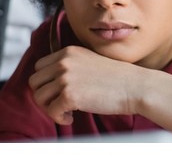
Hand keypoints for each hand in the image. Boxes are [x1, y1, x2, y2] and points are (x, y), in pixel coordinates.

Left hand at [28, 46, 147, 124]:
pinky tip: (72, 117)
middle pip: (35, 82)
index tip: (57, 92)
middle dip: (45, 96)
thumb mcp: (90, 61)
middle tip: (59, 104)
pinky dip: (59, 118)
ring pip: (39, 97)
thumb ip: (71, 66)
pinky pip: (51, 111)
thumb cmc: (119, 78)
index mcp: (68, 52)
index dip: (46, 82)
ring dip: (51, 108)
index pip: (39, 67)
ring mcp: (65, 78)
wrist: (136, 86)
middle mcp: (64, 62)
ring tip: (68, 111)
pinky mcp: (69, 95)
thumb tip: (52, 83)